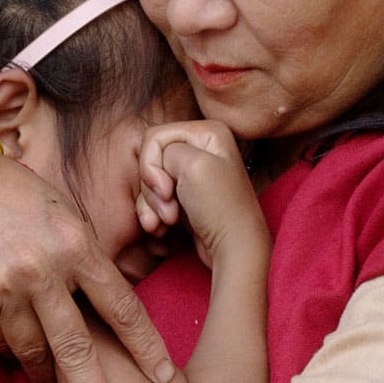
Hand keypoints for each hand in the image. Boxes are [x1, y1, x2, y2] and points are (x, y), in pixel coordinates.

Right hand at [0, 149, 174, 382]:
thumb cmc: (21, 198)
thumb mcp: (67, 216)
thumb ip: (89, 259)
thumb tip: (115, 308)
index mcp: (75, 246)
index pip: (120, 306)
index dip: (145, 345)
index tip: (164, 376)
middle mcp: (40, 271)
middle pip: (76, 348)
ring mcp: (2, 290)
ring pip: (33, 353)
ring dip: (49, 376)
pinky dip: (12, 351)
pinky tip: (20, 350)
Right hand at [137, 121, 267, 268]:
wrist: (233, 249)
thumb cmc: (219, 207)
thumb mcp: (191, 164)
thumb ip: (162, 151)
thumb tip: (154, 167)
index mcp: (208, 133)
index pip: (155, 138)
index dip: (152, 165)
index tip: (167, 191)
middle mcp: (201, 150)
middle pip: (151, 161)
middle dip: (152, 189)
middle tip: (169, 210)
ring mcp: (192, 176)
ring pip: (150, 182)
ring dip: (151, 205)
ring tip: (166, 223)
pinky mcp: (185, 198)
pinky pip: (154, 200)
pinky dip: (152, 214)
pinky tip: (160, 229)